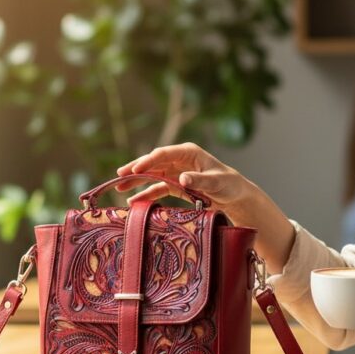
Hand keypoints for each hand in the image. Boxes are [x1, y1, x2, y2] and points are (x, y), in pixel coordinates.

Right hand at [116, 142, 249, 211]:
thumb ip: (199, 180)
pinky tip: (133, 201)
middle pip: (153, 163)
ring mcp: (176, 172)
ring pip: (152, 175)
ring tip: (119, 187)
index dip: (147, 161)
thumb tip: (182, 178)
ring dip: (136, 181)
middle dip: (136, 169)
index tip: (134, 170)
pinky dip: (146, 194)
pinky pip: (158, 188)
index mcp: (188, 152)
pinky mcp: (176, 185)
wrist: (235, 195)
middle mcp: (179, 160)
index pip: (163, 154)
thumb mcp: (216, 182)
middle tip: (119, 176)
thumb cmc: (228, 184)